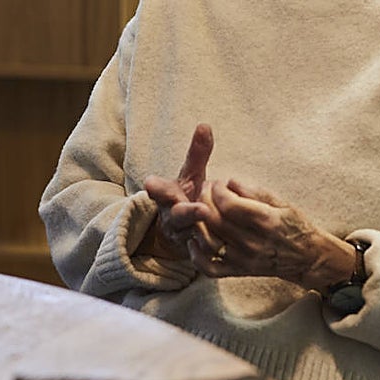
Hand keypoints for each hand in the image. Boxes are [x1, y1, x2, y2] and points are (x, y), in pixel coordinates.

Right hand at [137, 124, 218, 259]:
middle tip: (203, 210)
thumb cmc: (186, 195)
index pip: (157, 189)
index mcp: (166, 195)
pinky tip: (226, 246)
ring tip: (222, 231)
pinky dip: (214, 250)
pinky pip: (204, 254)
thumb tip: (205, 125)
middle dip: (188, 213)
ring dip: (206, 233)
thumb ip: (197, 153)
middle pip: (177, 216)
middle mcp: (171, 216)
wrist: (178, 231)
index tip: (152, 184)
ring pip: (193, 236)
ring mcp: (182, 237)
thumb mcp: (190, 174)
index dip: (156, 188)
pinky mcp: (194, 254)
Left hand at [194, 179, 353, 291]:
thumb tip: (230, 182)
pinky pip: (211, 268)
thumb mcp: (281, 202)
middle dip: (205, 200)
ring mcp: (245, 260)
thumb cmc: (295, 226)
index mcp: (266, 221)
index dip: (218, 191)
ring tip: (200, 209)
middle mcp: (254, 243)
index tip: (217, 183)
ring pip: (209, 242)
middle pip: (216, 221)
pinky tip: (195, 240)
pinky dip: (197, 256)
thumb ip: (254, 192)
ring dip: (198, 223)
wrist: (307, 257)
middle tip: (205, 190)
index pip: (230, 205)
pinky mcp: (239, 272)